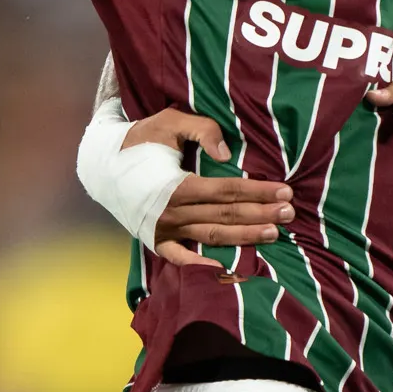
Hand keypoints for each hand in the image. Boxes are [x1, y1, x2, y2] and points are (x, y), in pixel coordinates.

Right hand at [132, 110, 290, 279]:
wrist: (102, 163)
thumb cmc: (142, 138)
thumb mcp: (170, 122)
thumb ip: (202, 131)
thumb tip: (227, 154)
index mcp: (176, 185)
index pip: (227, 191)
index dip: (257, 192)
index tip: (284, 192)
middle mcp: (172, 212)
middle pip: (225, 215)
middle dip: (260, 214)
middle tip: (290, 214)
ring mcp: (164, 230)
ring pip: (212, 236)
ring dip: (245, 237)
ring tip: (273, 234)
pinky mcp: (156, 241)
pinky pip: (180, 259)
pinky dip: (200, 265)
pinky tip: (225, 270)